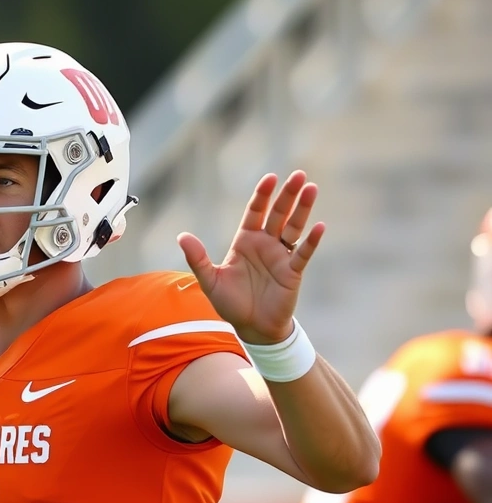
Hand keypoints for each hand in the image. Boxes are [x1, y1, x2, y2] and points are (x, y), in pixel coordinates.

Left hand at [177, 171, 323, 344]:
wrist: (252, 328)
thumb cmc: (231, 303)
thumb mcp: (209, 280)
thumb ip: (197, 258)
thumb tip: (182, 236)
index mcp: (245, 241)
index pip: (255, 212)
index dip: (263, 195)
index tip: (270, 178)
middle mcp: (265, 244)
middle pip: (278, 214)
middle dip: (288, 195)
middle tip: (300, 175)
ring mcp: (281, 257)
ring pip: (293, 228)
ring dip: (303, 210)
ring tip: (312, 189)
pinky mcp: (292, 272)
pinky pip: (303, 254)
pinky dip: (311, 241)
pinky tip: (319, 227)